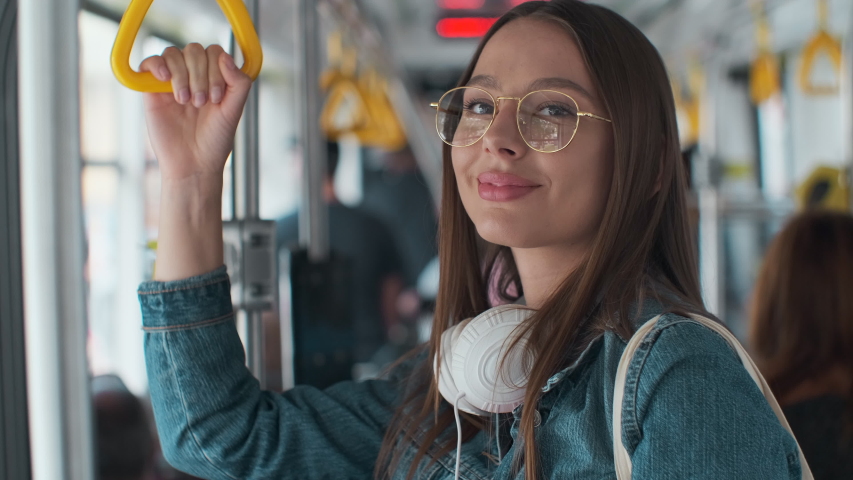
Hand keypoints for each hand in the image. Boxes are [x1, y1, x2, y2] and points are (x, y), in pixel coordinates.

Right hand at [140, 44, 251, 181]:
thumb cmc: (214, 139)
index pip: (214, 52)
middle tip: (201, 103)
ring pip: (173, 54)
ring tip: (185, 101)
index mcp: (215, 78)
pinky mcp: (152, 89)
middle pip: (194, 50)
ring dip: (182, 75)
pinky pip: (150, 62)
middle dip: (200, 75)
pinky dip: (157, 65)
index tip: (216, 97)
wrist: (192, 163)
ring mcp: (172, 81)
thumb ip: (238, 83)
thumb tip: (225, 56)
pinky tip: (165, 80)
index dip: (216, 69)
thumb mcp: (234, 110)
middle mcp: (194, 76)